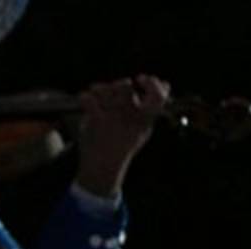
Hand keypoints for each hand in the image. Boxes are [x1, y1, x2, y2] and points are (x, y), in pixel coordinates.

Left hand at [75, 74, 170, 197]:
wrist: (103, 167)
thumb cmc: (124, 145)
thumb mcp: (144, 129)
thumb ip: (153, 107)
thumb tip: (165, 83)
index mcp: (145, 119)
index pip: (158, 95)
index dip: (153, 83)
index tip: (141, 80)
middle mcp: (130, 117)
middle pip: (125, 86)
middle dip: (120, 84)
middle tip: (116, 90)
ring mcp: (112, 118)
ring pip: (107, 90)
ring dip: (103, 89)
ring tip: (99, 94)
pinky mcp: (96, 121)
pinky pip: (89, 99)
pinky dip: (85, 97)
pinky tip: (85, 100)